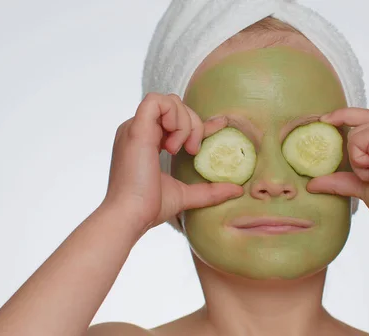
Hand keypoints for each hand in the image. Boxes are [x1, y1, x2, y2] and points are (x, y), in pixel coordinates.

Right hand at [101, 93, 243, 233]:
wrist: (132, 216)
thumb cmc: (150, 208)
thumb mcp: (186, 195)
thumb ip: (210, 190)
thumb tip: (237, 190)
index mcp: (147, 141)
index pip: (177, 119)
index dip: (200, 121)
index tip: (221, 125)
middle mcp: (140, 130)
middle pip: (175, 106)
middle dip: (194, 124)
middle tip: (194, 151)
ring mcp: (135, 128)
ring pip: (168, 101)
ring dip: (184, 121)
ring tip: (180, 148)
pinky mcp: (135, 128)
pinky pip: (156, 101)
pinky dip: (173, 114)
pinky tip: (174, 139)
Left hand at [307, 108, 368, 240]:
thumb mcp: (363, 185)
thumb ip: (342, 178)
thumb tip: (312, 184)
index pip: (368, 116)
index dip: (345, 116)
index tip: (325, 119)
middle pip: (358, 123)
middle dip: (356, 153)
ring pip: (355, 134)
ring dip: (359, 161)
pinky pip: (356, 141)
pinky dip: (360, 162)